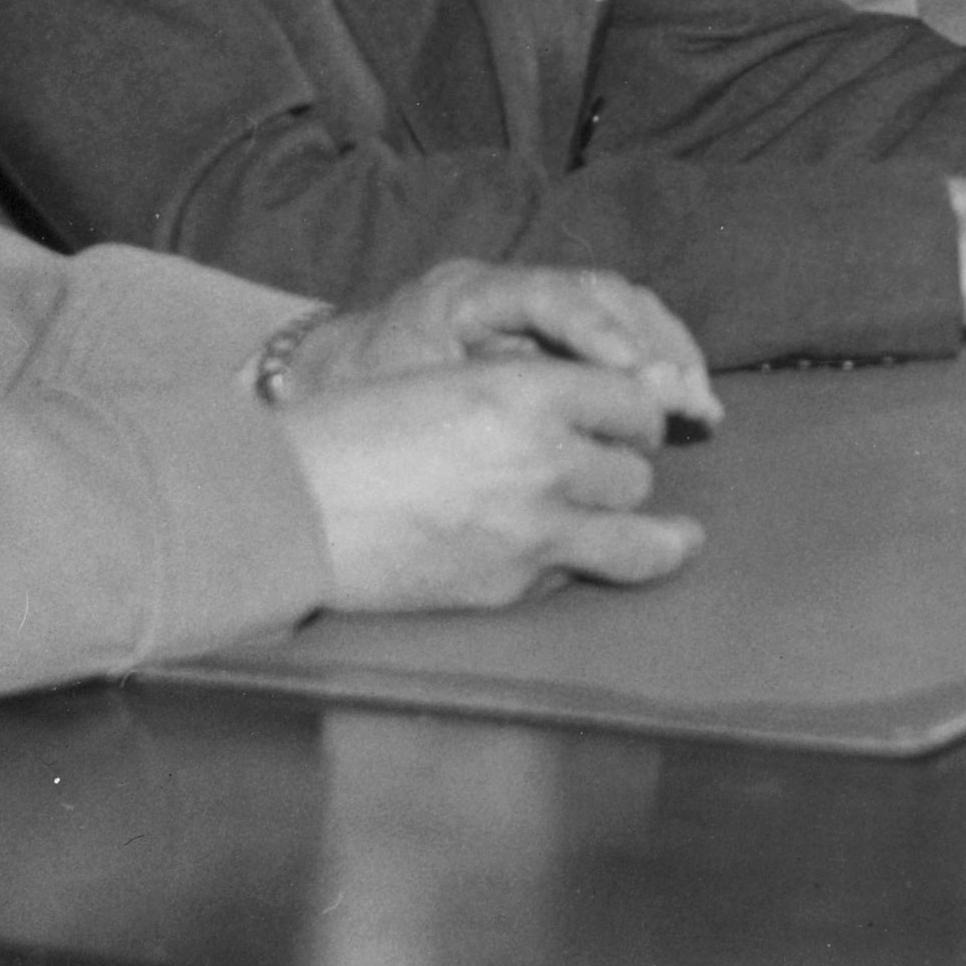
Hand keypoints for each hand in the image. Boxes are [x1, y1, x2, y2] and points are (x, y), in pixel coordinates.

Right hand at [275, 358, 699, 612]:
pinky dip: (575, 567)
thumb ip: (523, 397)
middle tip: (616, 474)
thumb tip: (583, 421)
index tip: (632, 423)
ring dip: (642, 533)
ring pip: (637, 538)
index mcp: (529, 391)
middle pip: (636, 472)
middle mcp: (547, 458)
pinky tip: (570, 562)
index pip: (633, 402)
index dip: (635, 414)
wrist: (290, 506)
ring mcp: (534, 530)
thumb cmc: (353, 430)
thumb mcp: (452, 380)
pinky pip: (572, 575)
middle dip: (625, 472)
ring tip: (676, 542)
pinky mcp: (509, 586)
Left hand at [276, 258, 715, 436]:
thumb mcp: (402, 402)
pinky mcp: (548, 326)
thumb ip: (470, 404)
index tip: (634, 377)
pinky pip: (614, 327)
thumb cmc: (358, 397)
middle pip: (597, 291)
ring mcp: (530, 299)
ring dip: (665, 350)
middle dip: (651, 344)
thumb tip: (552, 427)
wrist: (326, 377)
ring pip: (617, 303)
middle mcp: (505, 284)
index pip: (542, 296)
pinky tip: (681, 395)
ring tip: (700, 402)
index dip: (594, 332)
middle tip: (691, 397)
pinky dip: (652, 358)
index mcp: (463, 293)